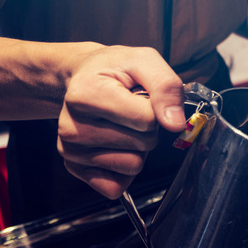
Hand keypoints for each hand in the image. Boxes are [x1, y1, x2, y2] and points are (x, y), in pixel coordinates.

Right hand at [57, 45, 186, 198]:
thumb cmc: (116, 69)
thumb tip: (176, 124)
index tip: (141, 96)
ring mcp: (70, 149)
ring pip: (133, 166)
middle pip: (142, 144)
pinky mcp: (75, 168)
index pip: (147, 120)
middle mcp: (71, 125)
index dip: (156, 109)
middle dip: (147, 129)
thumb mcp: (145, 61)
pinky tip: (115, 145)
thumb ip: (166, 87)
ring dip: (137, 148)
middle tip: (131, 110)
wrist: (85, 76)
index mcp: (86, 93)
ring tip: (122, 125)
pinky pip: (116, 186)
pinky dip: (124, 170)